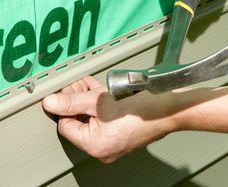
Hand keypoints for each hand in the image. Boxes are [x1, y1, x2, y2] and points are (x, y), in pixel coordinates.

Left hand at [42, 76, 175, 162]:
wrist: (169, 108)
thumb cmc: (139, 107)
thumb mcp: (98, 101)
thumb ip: (71, 102)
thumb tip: (50, 103)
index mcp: (95, 146)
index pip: (66, 126)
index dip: (64, 107)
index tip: (67, 92)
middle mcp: (103, 148)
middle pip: (79, 122)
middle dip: (77, 101)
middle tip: (80, 86)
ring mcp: (114, 142)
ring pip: (92, 119)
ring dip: (89, 100)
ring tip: (90, 86)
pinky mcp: (121, 133)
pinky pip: (104, 120)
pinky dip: (100, 105)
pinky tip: (100, 91)